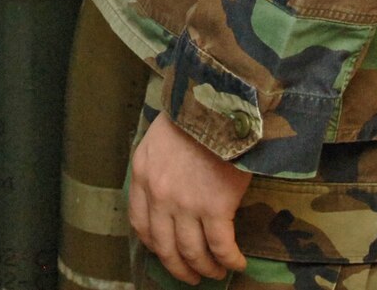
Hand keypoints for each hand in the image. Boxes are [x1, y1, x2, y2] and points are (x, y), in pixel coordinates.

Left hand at [129, 111, 252, 284]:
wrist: (218, 104)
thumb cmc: (194, 116)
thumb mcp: (160, 138)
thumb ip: (158, 167)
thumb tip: (170, 192)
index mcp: (142, 175)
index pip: (140, 223)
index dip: (154, 245)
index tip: (166, 253)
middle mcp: (158, 194)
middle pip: (164, 246)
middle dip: (178, 267)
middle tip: (191, 276)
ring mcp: (185, 203)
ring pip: (192, 252)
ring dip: (205, 268)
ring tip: (216, 273)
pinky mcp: (214, 207)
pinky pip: (220, 246)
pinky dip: (229, 260)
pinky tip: (237, 263)